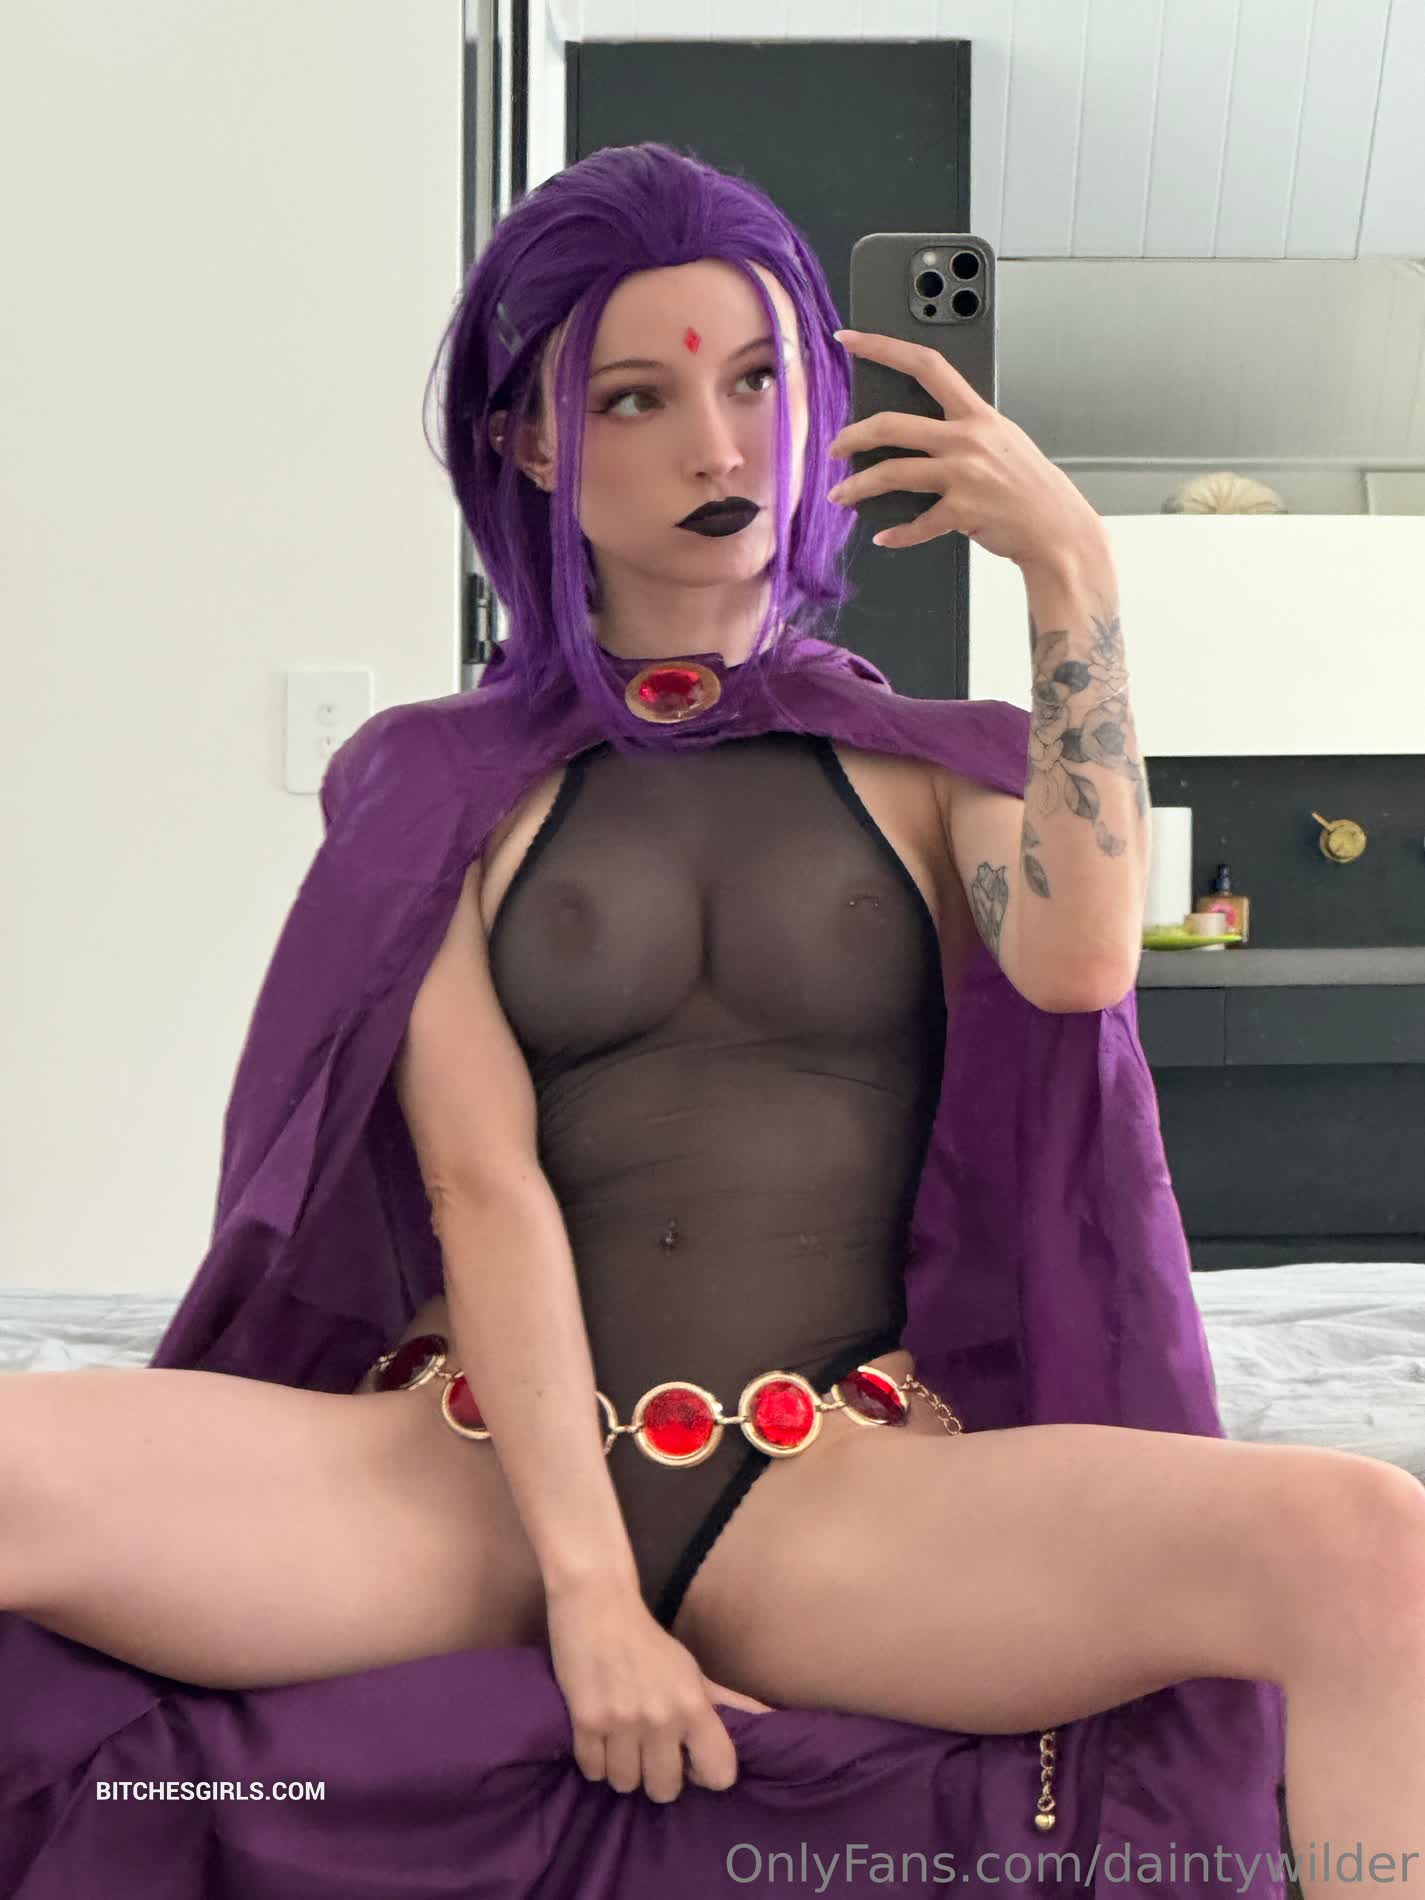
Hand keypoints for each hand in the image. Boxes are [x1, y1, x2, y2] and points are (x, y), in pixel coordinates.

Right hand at [546, 1579, 775, 1802]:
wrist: (597, 1606)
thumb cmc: (649, 1643)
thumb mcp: (694, 1672)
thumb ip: (729, 1703)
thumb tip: (770, 1721)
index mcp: (694, 1705)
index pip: (720, 1774)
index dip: (706, 1774)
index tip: (692, 1760)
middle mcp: (661, 1718)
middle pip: (665, 1790)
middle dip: (658, 1777)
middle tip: (651, 1753)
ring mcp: (621, 1722)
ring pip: (625, 1784)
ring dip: (624, 1770)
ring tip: (623, 1744)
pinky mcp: (586, 1721)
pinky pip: (593, 1771)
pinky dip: (596, 1762)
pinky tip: (601, 1738)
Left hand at [825, 327, 1105, 567]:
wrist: (1058, 528)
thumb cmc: (1030, 486)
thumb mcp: (1002, 440)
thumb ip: (963, 430)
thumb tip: (919, 434)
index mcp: (976, 414)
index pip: (925, 365)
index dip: (882, 347)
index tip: (850, 339)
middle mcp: (967, 439)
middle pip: (893, 425)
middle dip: (853, 436)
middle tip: (834, 446)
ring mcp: (965, 475)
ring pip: (893, 473)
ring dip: (859, 486)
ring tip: (841, 494)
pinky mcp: (963, 512)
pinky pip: (917, 524)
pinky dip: (897, 534)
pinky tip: (885, 536)